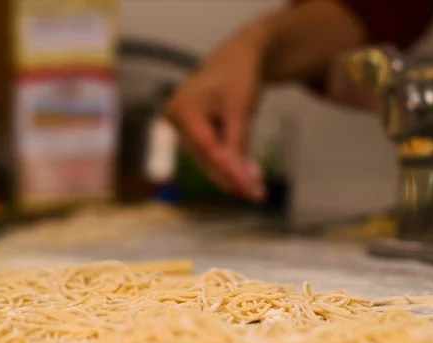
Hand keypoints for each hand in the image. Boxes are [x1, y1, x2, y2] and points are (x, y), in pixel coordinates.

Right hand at [164, 22, 269, 201]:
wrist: (238, 58)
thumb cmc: (239, 76)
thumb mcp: (241, 109)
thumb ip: (239, 143)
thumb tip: (245, 178)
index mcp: (182, 107)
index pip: (207, 146)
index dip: (228, 170)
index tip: (249, 188)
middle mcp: (176, 118)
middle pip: (205, 157)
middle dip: (232, 177)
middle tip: (256, 195)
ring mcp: (182, 126)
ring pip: (208, 159)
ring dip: (232, 174)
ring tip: (256, 190)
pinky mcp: (193, 132)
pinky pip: (211, 153)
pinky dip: (230, 164)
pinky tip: (248, 178)